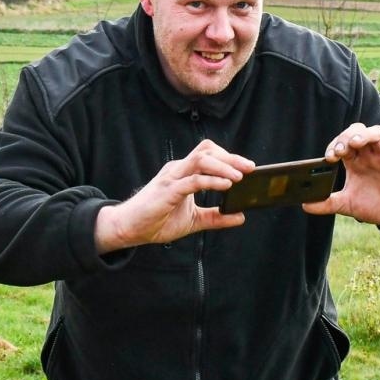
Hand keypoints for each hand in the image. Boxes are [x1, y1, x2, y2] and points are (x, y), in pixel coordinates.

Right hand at [95, 140, 253, 252]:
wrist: (129, 228)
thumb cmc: (157, 220)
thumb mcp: (194, 220)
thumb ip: (216, 217)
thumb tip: (240, 216)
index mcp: (183, 173)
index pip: (208, 154)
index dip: (229, 157)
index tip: (248, 168)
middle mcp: (178, 170)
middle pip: (207, 151)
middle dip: (231, 157)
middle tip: (250, 168)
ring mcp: (172, 178)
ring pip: (201, 160)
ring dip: (223, 166)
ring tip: (240, 176)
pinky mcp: (168, 191)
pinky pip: (193, 180)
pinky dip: (211, 181)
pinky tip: (226, 186)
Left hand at [302, 123, 379, 229]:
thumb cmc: (375, 206)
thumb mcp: (348, 205)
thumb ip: (327, 204)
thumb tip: (305, 205)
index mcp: (355, 162)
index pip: (342, 144)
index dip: (334, 145)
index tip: (329, 158)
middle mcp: (369, 156)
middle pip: (357, 132)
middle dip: (346, 137)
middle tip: (339, 151)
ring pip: (376, 133)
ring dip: (365, 134)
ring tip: (355, 143)